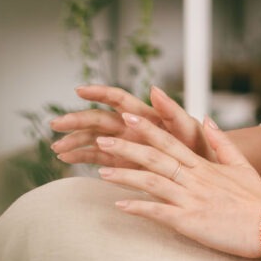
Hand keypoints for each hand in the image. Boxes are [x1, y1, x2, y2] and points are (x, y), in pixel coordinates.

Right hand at [50, 85, 214, 167]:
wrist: (205, 172)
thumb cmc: (200, 147)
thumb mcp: (189, 128)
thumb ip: (172, 109)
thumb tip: (154, 88)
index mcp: (146, 115)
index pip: (118, 99)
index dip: (99, 92)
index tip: (79, 89)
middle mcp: (132, 127)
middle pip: (99, 119)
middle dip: (77, 120)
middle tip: (55, 124)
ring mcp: (127, 144)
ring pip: (95, 138)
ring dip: (75, 140)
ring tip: (56, 147)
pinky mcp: (125, 162)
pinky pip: (99, 157)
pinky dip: (82, 156)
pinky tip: (66, 158)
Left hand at [97, 112, 260, 258]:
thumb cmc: (257, 197)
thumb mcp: (240, 164)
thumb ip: (221, 141)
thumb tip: (207, 119)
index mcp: (204, 164)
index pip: (169, 141)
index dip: (147, 128)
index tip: (127, 117)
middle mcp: (194, 178)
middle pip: (155, 157)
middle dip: (126, 146)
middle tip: (103, 138)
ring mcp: (191, 198)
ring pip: (151, 181)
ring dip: (125, 175)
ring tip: (101, 171)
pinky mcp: (190, 221)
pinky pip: (158, 212)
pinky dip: (138, 207)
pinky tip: (120, 205)